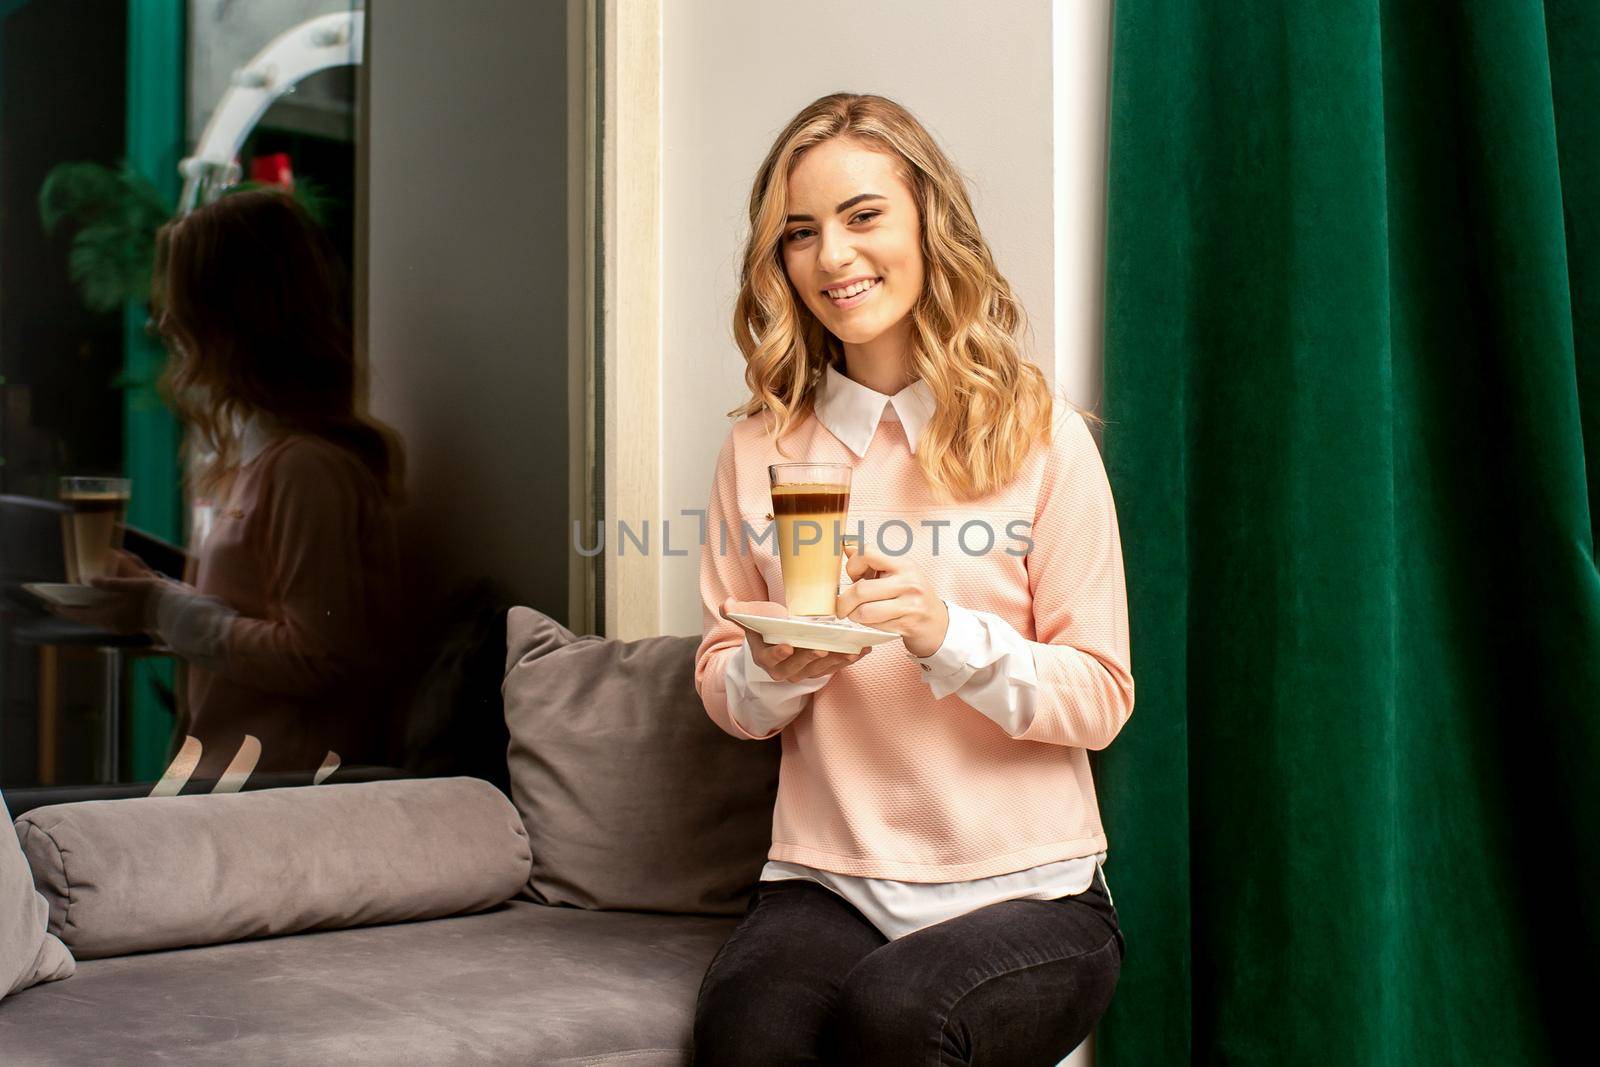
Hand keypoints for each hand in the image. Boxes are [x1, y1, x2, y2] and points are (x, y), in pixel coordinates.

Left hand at [48, 550, 168, 633]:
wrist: (177, 611)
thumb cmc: (156, 596)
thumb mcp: (133, 584)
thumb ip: (110, 583)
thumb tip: (90, 580)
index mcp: (111, 616)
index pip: (81, 615)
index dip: (64, 610)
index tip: (51, 606)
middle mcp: (114, 625)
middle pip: (87, 619)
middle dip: (74, 611)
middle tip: (59, 604)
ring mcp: (122, 627)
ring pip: (98, 621)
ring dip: (87, 613)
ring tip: (78, 604)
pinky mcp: (130, 627)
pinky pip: (108, 621)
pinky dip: (100, 614)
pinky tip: (100, 607)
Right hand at [720, 597, 869, 681]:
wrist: (779, 641)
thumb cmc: (766, 627)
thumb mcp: (751, 619)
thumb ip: (738, 613)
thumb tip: (726, 605)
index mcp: (766, 658)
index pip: (771, 659)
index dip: (778, 654)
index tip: (787, 646)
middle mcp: (785, 670)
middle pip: (798, 667)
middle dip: (810, 659)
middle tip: (822, 650)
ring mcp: (805, 672)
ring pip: (822, 670)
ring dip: (837, 661)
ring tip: (850, 650)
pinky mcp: (823, 670)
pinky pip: (838, 666)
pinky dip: (851, 659)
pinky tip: (863, 649)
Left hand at [834, 542, 949, 657]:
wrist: (936, 622)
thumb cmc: (912, 595)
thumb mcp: (897, 572)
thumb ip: (872, 560)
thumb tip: (846, 546)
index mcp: (903, 563)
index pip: (866, 553)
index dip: (852, 565)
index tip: (852, 576)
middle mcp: (908, 581)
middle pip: (860, 589)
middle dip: (844, 601)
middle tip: (842, 605)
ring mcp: (909, 604)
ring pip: (864, 611)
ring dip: (854, 615)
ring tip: (857, 613)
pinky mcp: (907, 623)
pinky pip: (874, 625)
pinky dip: (867, 624)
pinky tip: (873, 620)